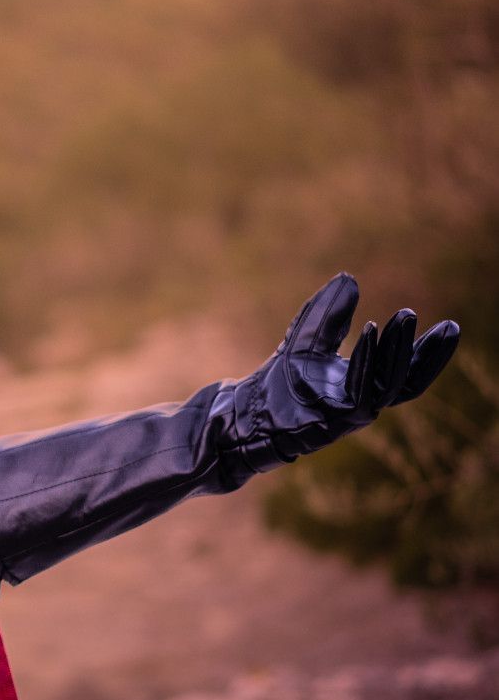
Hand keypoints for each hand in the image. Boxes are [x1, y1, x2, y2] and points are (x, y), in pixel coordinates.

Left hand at [232, 272, 459, 468]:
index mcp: (363, 385)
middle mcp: (363, 402)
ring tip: (406, 317)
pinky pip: (361, 391)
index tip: (450, 327)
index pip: (406, 371)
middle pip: (408, 381)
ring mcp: (351, 414)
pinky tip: (372, 330)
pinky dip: (369, 360)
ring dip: (400, 350)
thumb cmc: (278, 381)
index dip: (429, 352)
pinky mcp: (334, 420)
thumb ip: (328, 313)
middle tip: (448, 327)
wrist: (248, 412)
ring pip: (389, 384)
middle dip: (428, 354)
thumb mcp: (306, 339)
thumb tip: (350, 279)